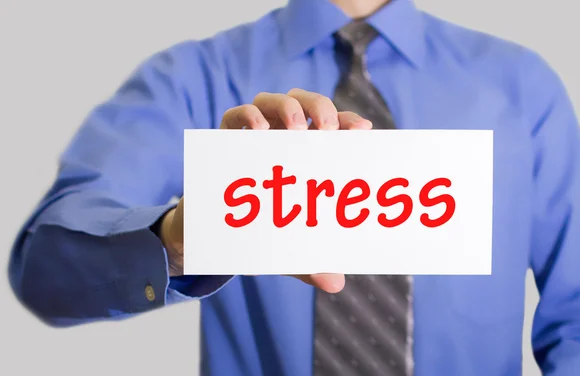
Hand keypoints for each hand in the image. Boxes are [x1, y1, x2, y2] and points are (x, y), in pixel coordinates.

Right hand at [161, 89, 371, 292]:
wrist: (213, 233)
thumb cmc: (260, 232)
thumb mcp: (288, 248)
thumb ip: (311, 262)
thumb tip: (336, 284)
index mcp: (306, 155)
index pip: (333, 127)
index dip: (348, 121)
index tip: (362, 130)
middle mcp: (282, 139)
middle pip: (306, 104)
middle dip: (321, 107)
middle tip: (328, 130)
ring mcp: (254, 135)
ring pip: (272, 100)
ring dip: (288, 106)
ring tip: (296, 129)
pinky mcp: (225, 140)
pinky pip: (235, 116)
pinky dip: (247, 116)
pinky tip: (259, 132)